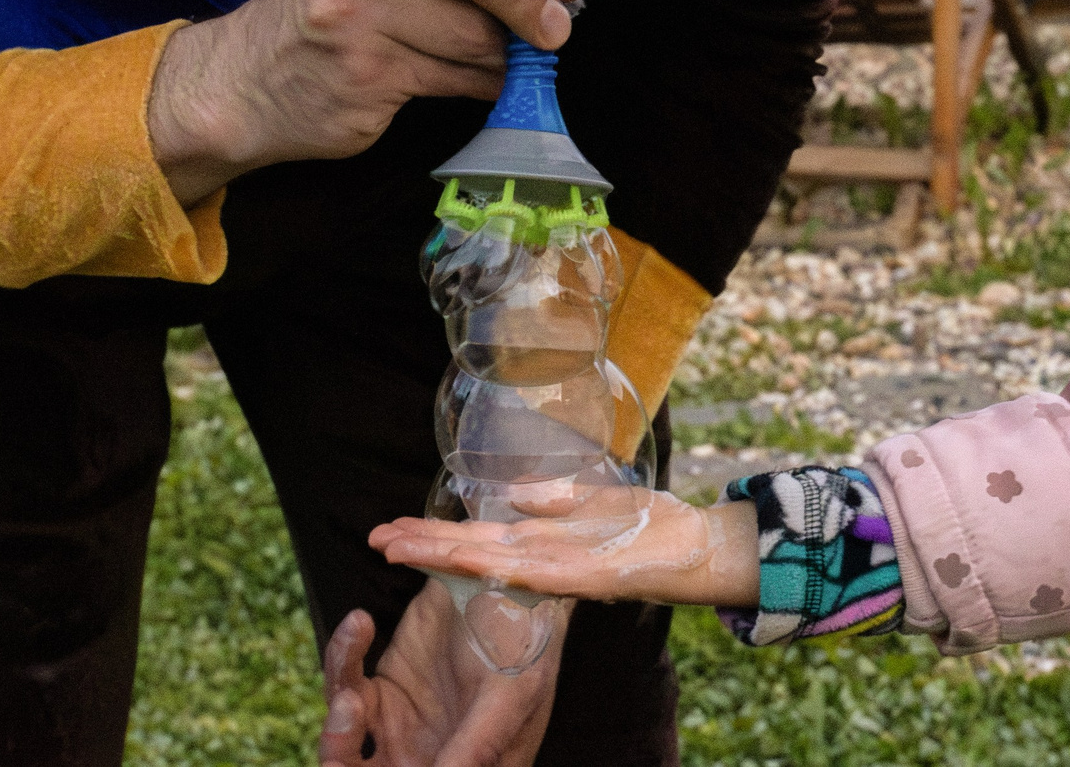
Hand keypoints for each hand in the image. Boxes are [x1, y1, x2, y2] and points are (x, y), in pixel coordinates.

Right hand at [148, 0, 610, 199]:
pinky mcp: (365, 72)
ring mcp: (350, 12)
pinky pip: (458, 76)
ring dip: (507, 49)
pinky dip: (486, 81)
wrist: (243, 84)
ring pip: (470, 27)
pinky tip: (479, 80)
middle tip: (557, 19)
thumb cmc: (331, 12)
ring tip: (507, 55)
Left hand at [319, 584, 562, 766]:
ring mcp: (400, 726)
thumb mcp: (512, 696)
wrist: (509, 578)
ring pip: (345, 746)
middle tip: (340, 752)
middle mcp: (430, 757)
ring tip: (352, 699)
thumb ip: (477, 749)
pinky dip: (344, 657)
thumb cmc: (527, 640)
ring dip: (339, 726)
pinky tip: (359, 626)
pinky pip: (344, 684)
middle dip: (346, 766)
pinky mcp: (380, 689)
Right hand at [371, 493, 760, 607]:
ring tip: (398, 546)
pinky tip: (464, 554)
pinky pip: (529, 571)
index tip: (391, 525)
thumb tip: (513, 492)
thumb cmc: (648, 527)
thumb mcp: (595, 501)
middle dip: (421, 545)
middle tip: (373, 537)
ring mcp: (556, 569)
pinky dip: (494, 562)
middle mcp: (540, 557)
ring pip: (487, 561)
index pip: (475, 535)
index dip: (432, 532)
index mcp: (541, 539)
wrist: (696, 548)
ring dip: (441, 554)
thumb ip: (554, 499)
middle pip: (469, 550)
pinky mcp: (580, 578)